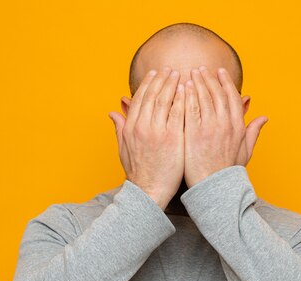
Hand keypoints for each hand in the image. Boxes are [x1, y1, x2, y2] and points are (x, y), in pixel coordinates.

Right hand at [108, 67, 184, 209]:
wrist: (149, 192)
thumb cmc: (139, 173)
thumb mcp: (123, 149)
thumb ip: (119, 128)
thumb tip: (112, 112)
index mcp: (131, 127)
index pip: (140, 98)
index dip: (148, 84)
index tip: (155, 73)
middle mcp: (143, 126)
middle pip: (153, 95)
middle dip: (162, 79)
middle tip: (170, 69)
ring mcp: (158, 131)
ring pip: (165, 100)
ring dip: (173, 85)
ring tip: (180, 74)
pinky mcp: (172, 138)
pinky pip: (178, 113)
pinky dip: (182, 99)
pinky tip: (188, 90)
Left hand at [184, 65, 267, 187]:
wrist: (212, 188)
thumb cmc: (227, 172)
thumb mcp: (245, 151)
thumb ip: (253, 131)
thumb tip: (264, 118)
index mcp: (238, 127)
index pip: (232, 97)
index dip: (225, 82)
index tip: (219, 72)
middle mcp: (225, 124)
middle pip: (217, 93)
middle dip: (209, 78)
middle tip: (201, 68)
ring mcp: (209, 128)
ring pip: (204, 97)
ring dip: (198, 82)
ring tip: (190, 73)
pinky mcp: (194, 133)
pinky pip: (190, 108)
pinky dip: (188, 96)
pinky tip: (183, 87)